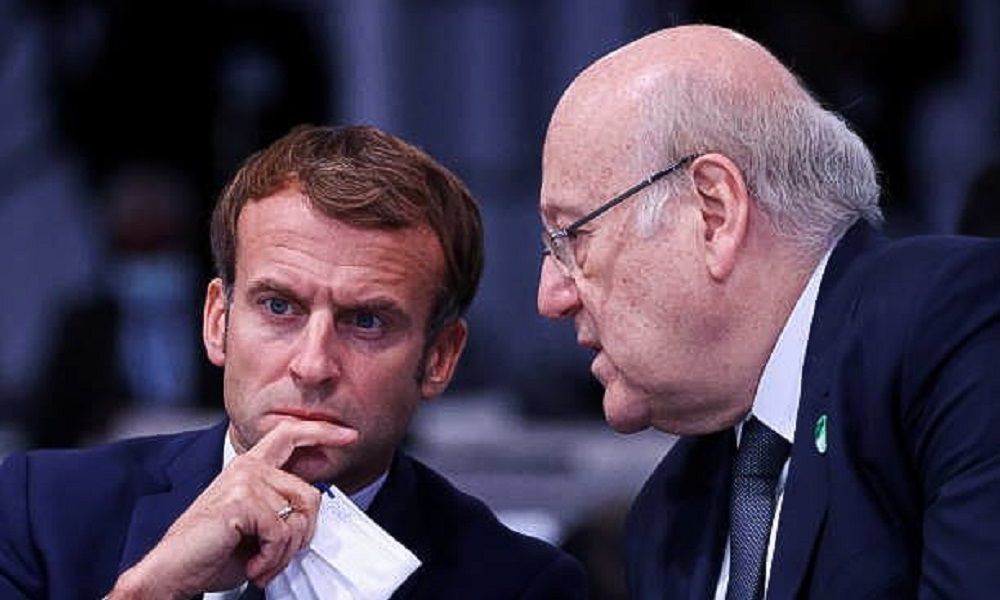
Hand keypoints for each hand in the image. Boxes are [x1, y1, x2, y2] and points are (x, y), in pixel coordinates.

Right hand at [109, 420, 356, 598]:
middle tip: (277, 557)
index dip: (322, 432)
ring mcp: (245, 481)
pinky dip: (271, 558)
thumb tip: (313, 507)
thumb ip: (281, 507)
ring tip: (260, 563)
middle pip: (310, 496)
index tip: (348, 435)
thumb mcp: (257, 524)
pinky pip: (282, 532)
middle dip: (303, 536)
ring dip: (284, 552)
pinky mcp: (242, 501)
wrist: (173, 571)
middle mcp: (249, 468)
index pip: (291, 435)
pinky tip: (252, 565)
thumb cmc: (213, 552)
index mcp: (251, 467)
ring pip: (298, 519)